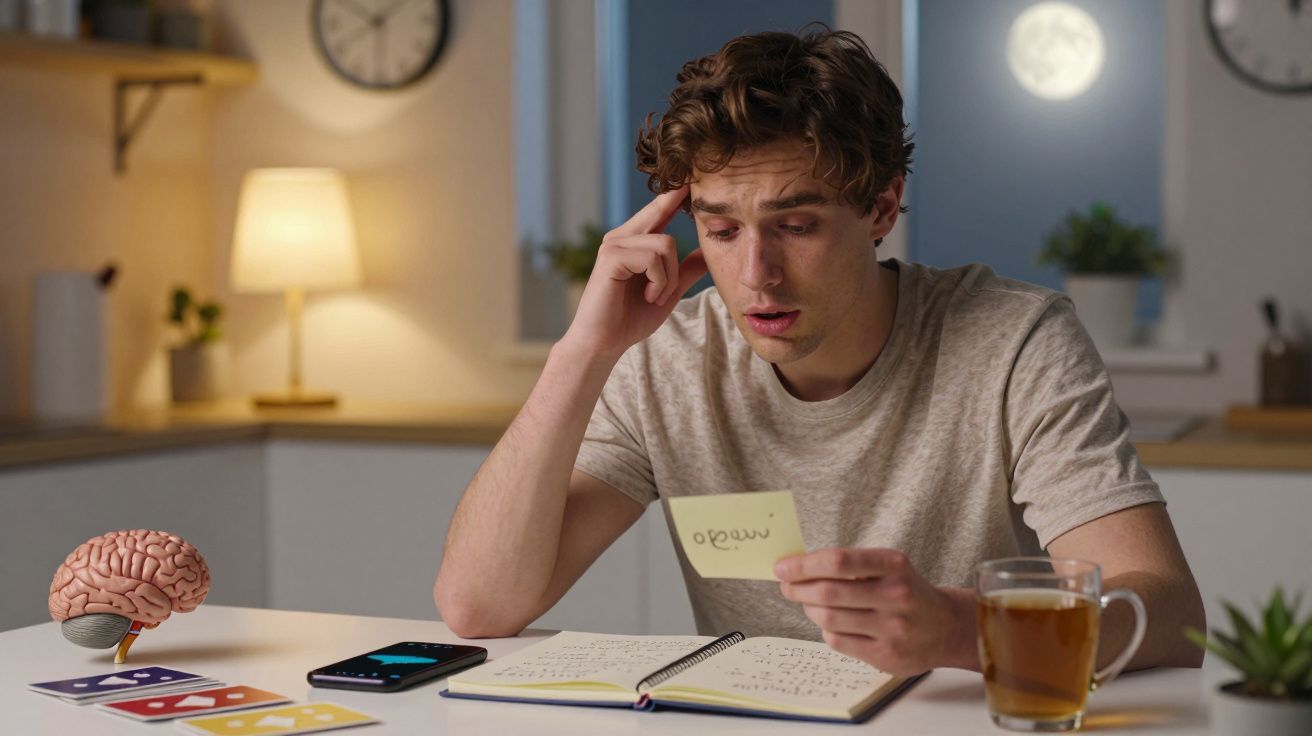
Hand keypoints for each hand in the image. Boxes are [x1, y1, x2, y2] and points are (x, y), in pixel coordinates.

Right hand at [561, 186, 707, 359]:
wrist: (603, 343)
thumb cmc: (629, 319)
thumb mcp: (667, 291)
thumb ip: (685, 270)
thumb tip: (708, 252)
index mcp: (633, 240)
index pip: (658, 208)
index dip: (674, 192)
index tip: (691, 176)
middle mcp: (622, 236)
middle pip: (663, 214)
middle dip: (675, 236)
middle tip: (663, 281)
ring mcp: (615, 244)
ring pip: (665, 243)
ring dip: (668, 278)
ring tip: (654, 296)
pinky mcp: (611, 257)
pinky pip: (653, 258)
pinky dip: (659, 282)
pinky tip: (647, 296)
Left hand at [775, 548, 972, 675]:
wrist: (947, 627)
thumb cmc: (906, 591)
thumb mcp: (888, 567)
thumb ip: (849, 565)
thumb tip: (797, 567)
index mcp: (893, 565)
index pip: (838, 562)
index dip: (803, 565)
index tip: (782, 567)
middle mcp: (896, 595)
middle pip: (828, 592)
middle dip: (798, 588)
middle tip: (787, 586)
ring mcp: (892, 628)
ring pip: (828, 618)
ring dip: (809, 609)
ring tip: (809, 603)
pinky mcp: (886, 655)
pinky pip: (838, 641)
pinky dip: (826, 630)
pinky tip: (831, 623)